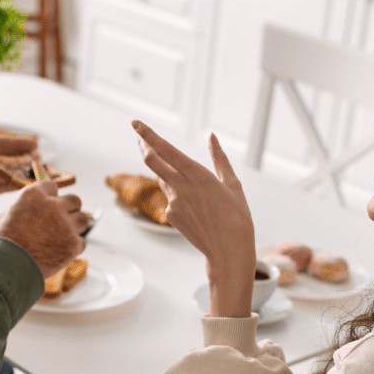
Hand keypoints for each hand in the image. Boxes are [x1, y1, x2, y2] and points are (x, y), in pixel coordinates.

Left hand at [0, 134, 37, 216]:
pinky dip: (16, 186)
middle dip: (25, 158)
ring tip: (40, 174)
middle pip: (8, 158)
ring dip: (23, 174)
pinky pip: (4, 187)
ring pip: (9, 173)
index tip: (33, 144)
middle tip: (42, 160)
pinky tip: (28, 187)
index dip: (17, 143)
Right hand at [0, 181, 87, 277]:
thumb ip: (31, 205)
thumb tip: (44, 206)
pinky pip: (81, 242)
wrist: (8, 265)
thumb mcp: (12, 213)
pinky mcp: (73, 243)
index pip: (52, 186)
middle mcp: (52, 206)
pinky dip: (73, 247)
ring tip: (61, 238)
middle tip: (63, 221)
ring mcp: (65, 224)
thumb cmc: (5, 242)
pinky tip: (59, 252)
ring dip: (75, 227)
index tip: (51, 205)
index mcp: (34, 194)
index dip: (52, 197)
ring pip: (82, 219)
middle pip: (74, 200)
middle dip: (70, 209)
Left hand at [132, 120, 255, 317]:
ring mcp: (173, 202)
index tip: (136, 124)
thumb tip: (212, 137)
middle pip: (152, 161)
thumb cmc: (237, 216)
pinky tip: (194, 206)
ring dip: (163, 170)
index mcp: (198, 175)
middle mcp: (181, 187)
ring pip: (162, 179)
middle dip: (144, 146)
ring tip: (175, 169)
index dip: (148, 135)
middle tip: (138, 136)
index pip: (165, 150)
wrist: (228, 250)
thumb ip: (219, 159)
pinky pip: (170, 198)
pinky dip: (178, 195)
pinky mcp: (170, 216)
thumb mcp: (232, 184)